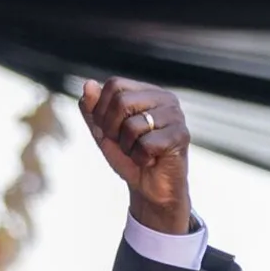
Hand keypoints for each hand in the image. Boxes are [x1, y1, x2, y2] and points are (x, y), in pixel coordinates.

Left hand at [79, 77, 192, 234]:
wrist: (149, 186)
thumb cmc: (128, 155)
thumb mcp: (103, 132)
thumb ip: (92, 109)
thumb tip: (87, 84)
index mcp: (146, 92)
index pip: (114, 84)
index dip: (101, 110)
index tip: (109, 129)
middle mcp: (164, 98)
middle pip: (122, 101)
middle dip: (112, 129)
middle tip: (124, 142)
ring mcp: (176, 115)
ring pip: (132, 126)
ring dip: (127, 146)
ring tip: (139, 151)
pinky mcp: (181, 136)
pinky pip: (146, 144)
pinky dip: (140, 158)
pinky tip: (150, 160)